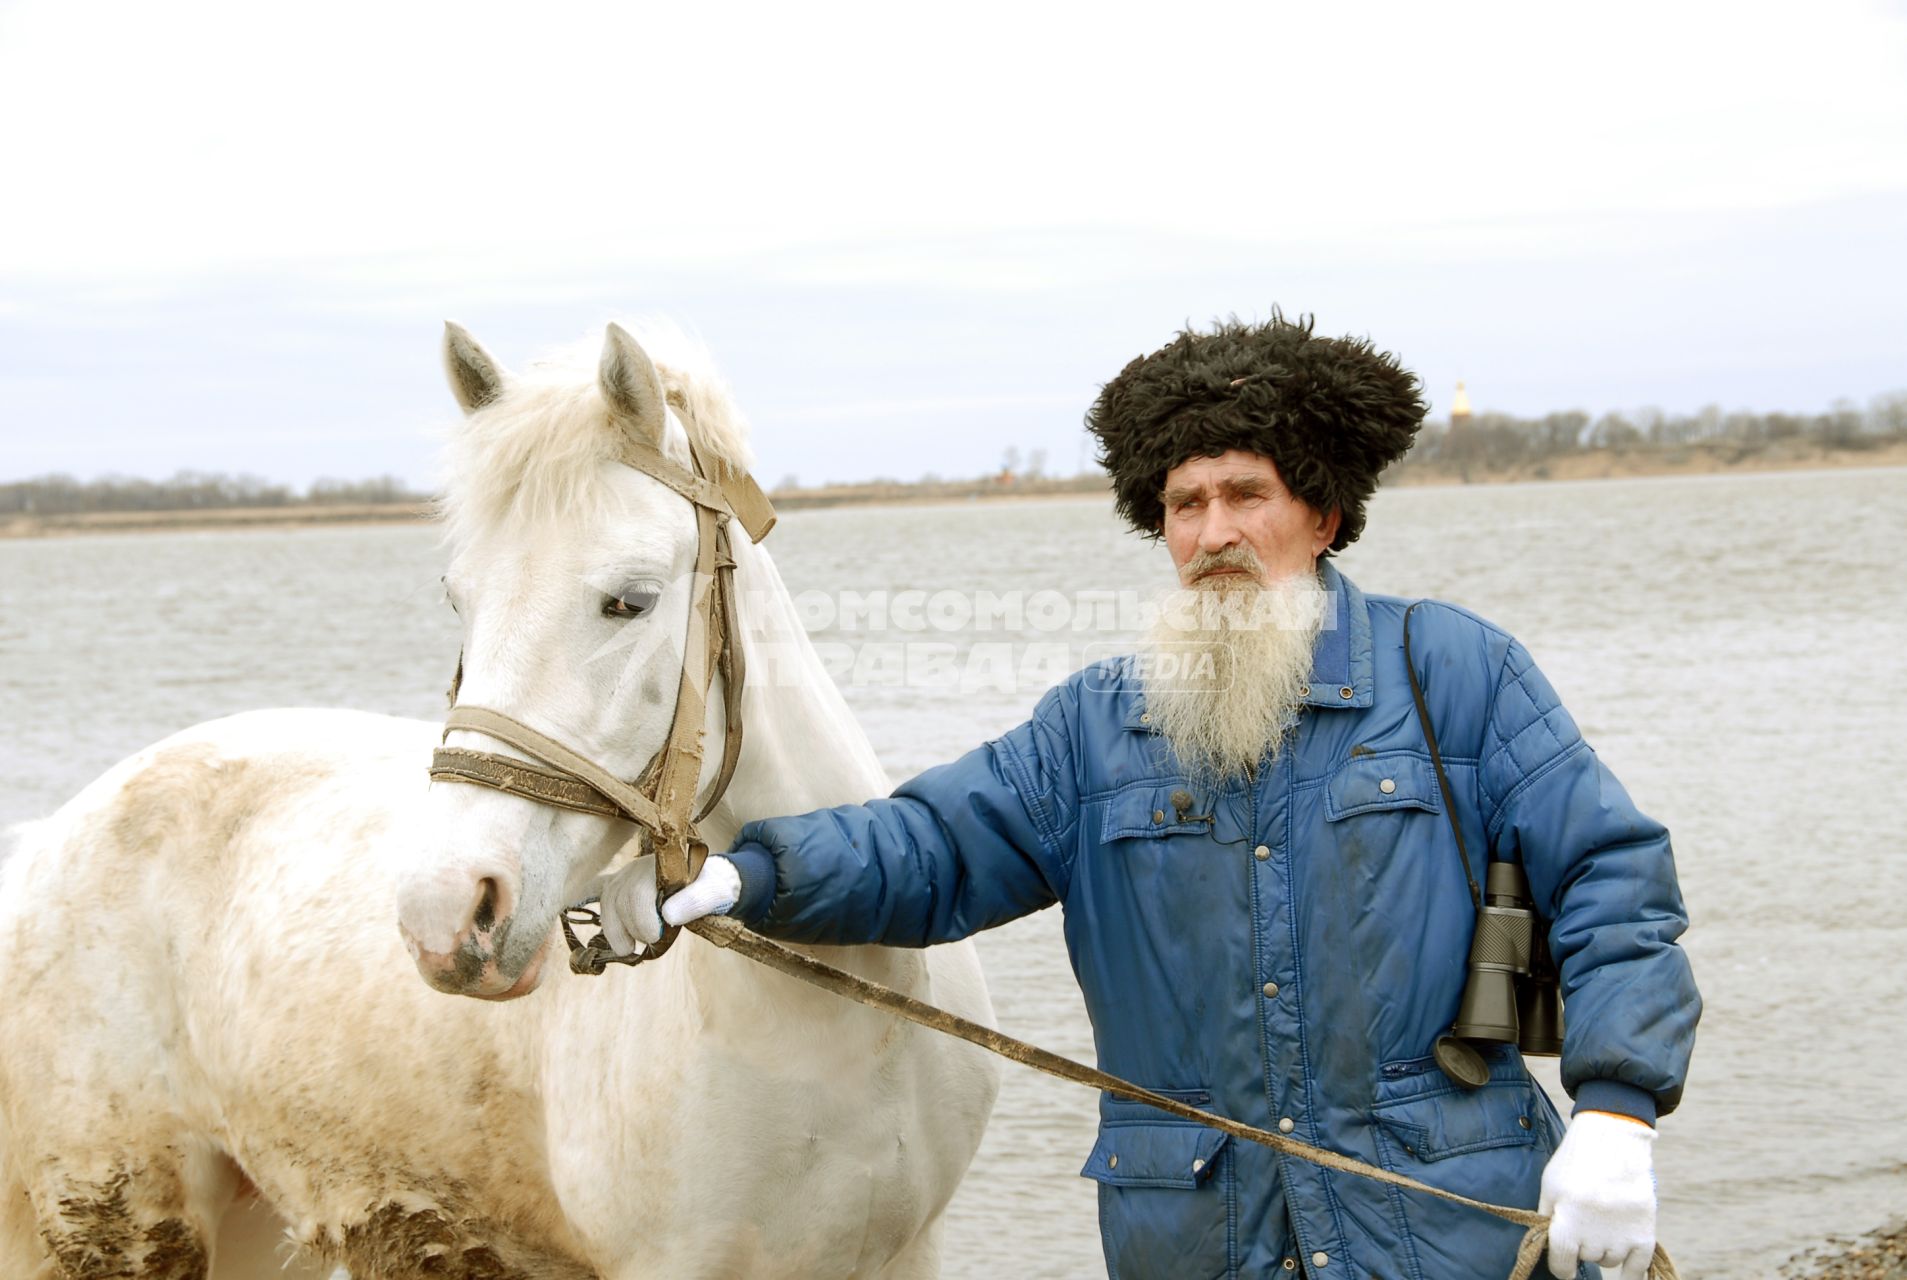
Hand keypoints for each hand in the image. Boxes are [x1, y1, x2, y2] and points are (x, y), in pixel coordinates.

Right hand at [599, 854, 740, 954]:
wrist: (706, 879)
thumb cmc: (710, 886)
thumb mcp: (714, 892)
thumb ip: (696, 901)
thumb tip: (668, 915)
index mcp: (661, 866)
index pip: (638, 893)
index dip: (643, 921)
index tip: (655, 938)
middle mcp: (638, 868)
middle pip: (618, 899)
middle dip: (630, 928)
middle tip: (650, 943)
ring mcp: (625, 875)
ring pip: (606, 900)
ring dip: (612, 929)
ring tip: (626, 948)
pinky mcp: (618, 883)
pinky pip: (595, 886)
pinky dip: (587, 896)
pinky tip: (576, 906)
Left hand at [1540, 1110, 1656, 1279]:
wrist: (1613, 1140)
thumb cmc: (1576, 1161)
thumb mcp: (1550, 1187)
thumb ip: (1547, 1218)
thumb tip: (1548, 1248)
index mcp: (1567, 1220)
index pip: (1562, 1261)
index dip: (1560, 1266)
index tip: (1563, 1267)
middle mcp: (1595, 1233)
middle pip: (1587, 1257)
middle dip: (1583, 1245)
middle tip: (1585, 1220)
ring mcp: (1622, 1234)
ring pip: (1609, 1260)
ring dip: (1604, 1249)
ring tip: (1603, 1221)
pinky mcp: (1644, 1232)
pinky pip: (1638, 1268)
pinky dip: (1631, 1275)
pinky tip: (1627, 1277)